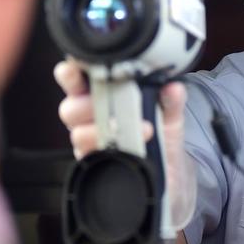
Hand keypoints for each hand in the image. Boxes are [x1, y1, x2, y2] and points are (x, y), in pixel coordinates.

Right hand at [53, 60, 196, 229]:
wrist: (170, 174)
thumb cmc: (161, 136)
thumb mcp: (170, 116)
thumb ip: (171, 101)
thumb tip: (173, 87)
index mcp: (103, 96)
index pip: (78, 82)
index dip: (70, 75)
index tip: (72, 70)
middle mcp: (90, 119)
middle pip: (69, 109)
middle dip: (84, 104)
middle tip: (109, 102)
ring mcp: (92, 145)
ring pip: (77, 135)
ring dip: (101, 130)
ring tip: (136, 130)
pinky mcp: (97, 167)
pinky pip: (90, 160)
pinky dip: (106, 152)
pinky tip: (126, 150)